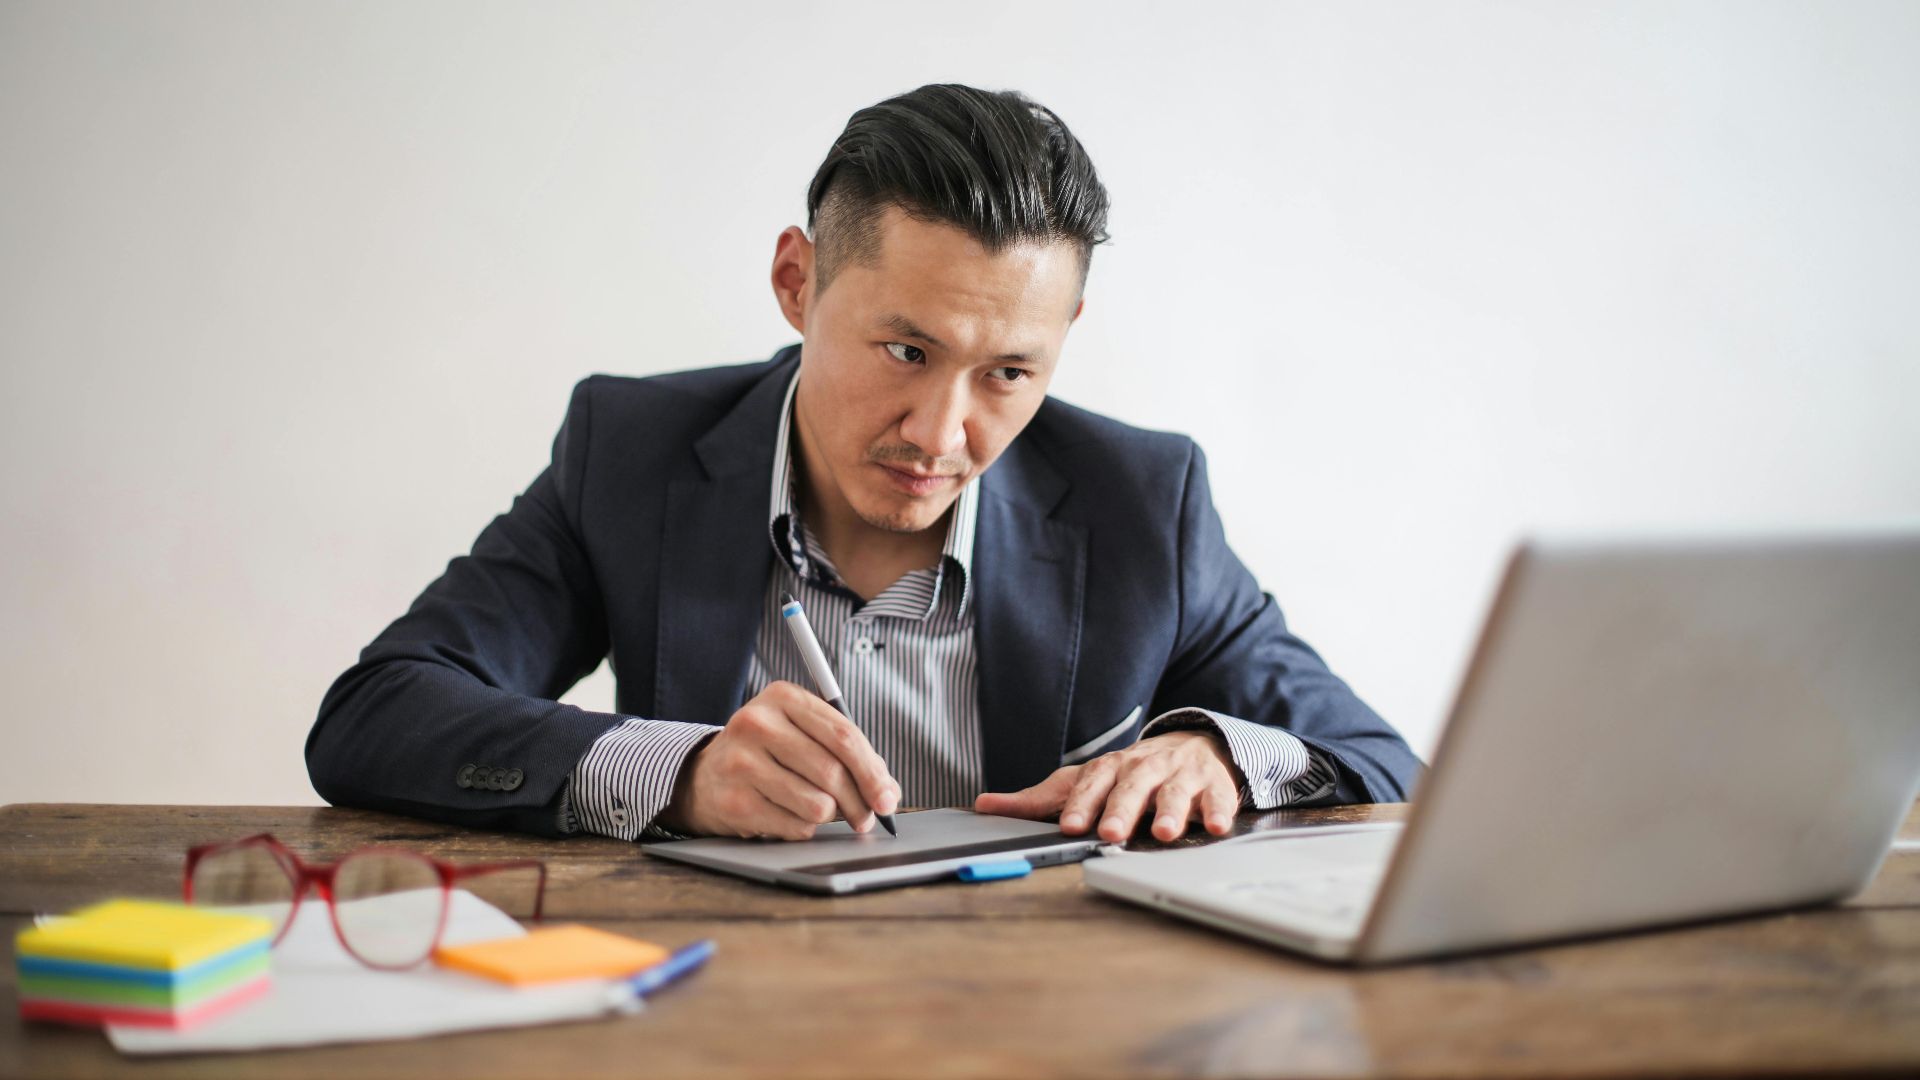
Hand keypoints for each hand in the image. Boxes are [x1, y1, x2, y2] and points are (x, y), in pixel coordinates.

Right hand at [659, 681, 900, 839]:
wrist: (705, 775)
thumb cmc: (768, 753)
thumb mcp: (801, 734)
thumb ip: (846, 753)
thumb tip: (888, 792)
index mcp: (783, 697)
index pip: (843, 735)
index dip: (873, 771)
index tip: (887, 797)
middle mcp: (757, 723)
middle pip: (832, 771)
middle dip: (859, 802)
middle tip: (866, 818)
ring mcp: (742, 762)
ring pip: (817, 803)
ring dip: (829, 815)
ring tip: (819, 810)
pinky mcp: (735, 801)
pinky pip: (796, 826)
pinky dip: (804, 827)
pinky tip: (790, 815)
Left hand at [972, 730, 1241, 842]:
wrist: (1194, 744)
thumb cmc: (1132, 772)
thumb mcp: (1086, 781)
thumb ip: (1039, 798)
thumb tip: (985, 805)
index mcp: (1110, 768)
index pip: (1091, 783)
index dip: (1081, 804)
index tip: (1071, 825)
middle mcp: (1144, 768)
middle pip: (1131, 786)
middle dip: (1122, 809)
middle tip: (1111, 832)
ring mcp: (1181, 775)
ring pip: (1175, 792)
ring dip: (1171, 811)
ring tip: (1165, 832)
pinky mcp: (1214, 785)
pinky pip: (1218, 798)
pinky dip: (1219, 811)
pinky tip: (1216, 827)